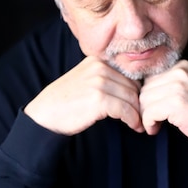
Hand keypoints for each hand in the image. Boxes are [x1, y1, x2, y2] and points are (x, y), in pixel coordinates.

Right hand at [24, 56, 143, 134]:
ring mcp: (99, 82)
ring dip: (137, 114)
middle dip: (139, 103)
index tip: (140, 106)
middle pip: (133, 86)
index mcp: (98, 61)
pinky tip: (133, 126)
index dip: (137, 92)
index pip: (129, 74)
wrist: (45, 114)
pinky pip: (125, 110)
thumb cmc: (66, 101)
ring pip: (131, 98)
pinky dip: (132, 120)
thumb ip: (106, 79)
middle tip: (142, 118)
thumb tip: (135, 89)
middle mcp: (100, 67)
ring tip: (138, 124)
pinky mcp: (99, 99)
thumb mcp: (86, 80)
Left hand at [139, 60, 187, 146]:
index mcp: (183, 66)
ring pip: (144, 101)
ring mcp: (178, 86)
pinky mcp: (176, 103)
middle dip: (146, 107)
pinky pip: (149, 113)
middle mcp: (179, 72)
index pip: (150, 78)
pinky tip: (155, 129)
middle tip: (153, 120)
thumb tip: (144, 91)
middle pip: (145, 89)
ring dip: (146, 116)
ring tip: (156, 125)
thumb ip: (171, 84)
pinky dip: (149, 123)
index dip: (149, 96)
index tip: (152, 110)